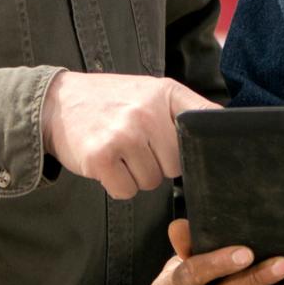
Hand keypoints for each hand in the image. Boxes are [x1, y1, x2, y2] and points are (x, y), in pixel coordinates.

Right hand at [42, 73, 216, 199]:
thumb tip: (226, 130)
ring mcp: (122, 134)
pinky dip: (117, 185)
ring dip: (136, 175)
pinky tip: (107, 163)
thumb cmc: (111, 102)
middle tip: (137, 145)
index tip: (211, 156)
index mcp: (165, 93)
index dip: (209, 145)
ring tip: (119, 151)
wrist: (57, 103)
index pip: (205, 122)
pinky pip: (126, 191)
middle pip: (177, 165)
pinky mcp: (100, 157)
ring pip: (151, 182)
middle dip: (159, 164)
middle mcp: (145, 112)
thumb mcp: (151, 93)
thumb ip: (186, 110)